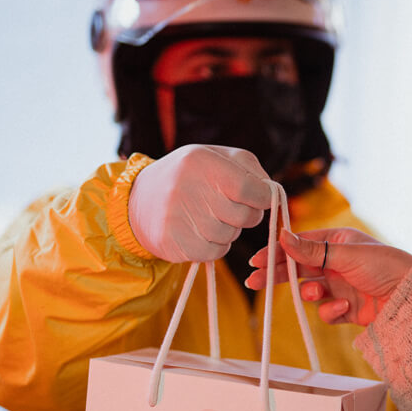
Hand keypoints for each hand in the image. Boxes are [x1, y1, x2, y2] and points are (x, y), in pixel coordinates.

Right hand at [129, 144, 272, 261]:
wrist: (138, 200)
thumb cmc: (190, 176)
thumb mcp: (216, 158)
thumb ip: (250, 169)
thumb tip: (273, 192)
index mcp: (202, 161)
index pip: (250, 189)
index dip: (263, 198)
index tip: (261, 199)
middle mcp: (188, 187)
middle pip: (244, 216)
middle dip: (246, 216)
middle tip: (230, 208)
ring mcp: (177, 216)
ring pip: (231, 236)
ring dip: (229, 231)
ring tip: (209, 216)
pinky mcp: (172, 242)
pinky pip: (215, 253)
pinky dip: (215, 246)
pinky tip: (200, 232)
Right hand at [246, 228, 411, 325]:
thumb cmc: (386, 266)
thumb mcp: (346, 255)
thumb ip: (312, 251)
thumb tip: (283, 236)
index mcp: (339, 242)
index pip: (300, 245)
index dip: (278, 252)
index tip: (257, 261)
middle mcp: (338, 264)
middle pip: (299, 269)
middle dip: (279, 276)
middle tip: (256, 282)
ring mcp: (342, 287)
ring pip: (311, 293)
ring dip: (311, 294)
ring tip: (319, 293)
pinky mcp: (348, 309)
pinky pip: (327, 312)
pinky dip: (331, 311)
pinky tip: (344, 307)